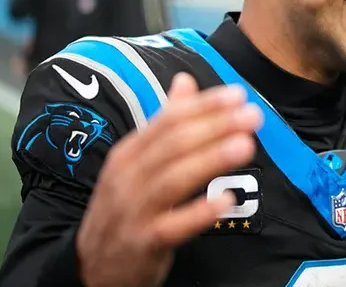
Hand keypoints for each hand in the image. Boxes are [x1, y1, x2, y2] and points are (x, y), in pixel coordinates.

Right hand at [76, 73, 261, 286]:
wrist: (93, 265)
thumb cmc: (125, 206)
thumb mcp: (138, 161)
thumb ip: (164, 123)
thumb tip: (185, 81)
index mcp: (130, 152)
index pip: (169, 120)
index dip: (204, 106)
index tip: (237, 94)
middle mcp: (128, 176)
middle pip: (174, 144)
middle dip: (215, 126)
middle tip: (251, 116)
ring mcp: (134, 209)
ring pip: (173, 179)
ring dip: (211, 160)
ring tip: (244, 145)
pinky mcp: (143, 242)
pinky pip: (172, 226)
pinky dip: (198, 213)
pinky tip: (226, 200)